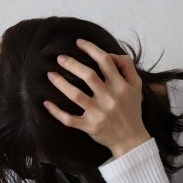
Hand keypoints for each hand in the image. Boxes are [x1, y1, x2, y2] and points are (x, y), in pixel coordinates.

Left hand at [43, 38, 150, 157]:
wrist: (131, 140)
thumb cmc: (132, 109)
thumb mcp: (136, 86)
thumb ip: (127, 66)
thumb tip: (112, 54)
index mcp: (120, 86)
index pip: (105, 61)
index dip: (91, 48)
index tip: (78, 42)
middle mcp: (109, 98)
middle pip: (88, 76)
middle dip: (72, 64)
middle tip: (59, 57)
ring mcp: (99, 113)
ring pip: (76, 96)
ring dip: (61, 84)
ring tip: (50, 74)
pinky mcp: (90, 127)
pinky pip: (69, 119)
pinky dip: (56, 112)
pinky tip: (46, 103)